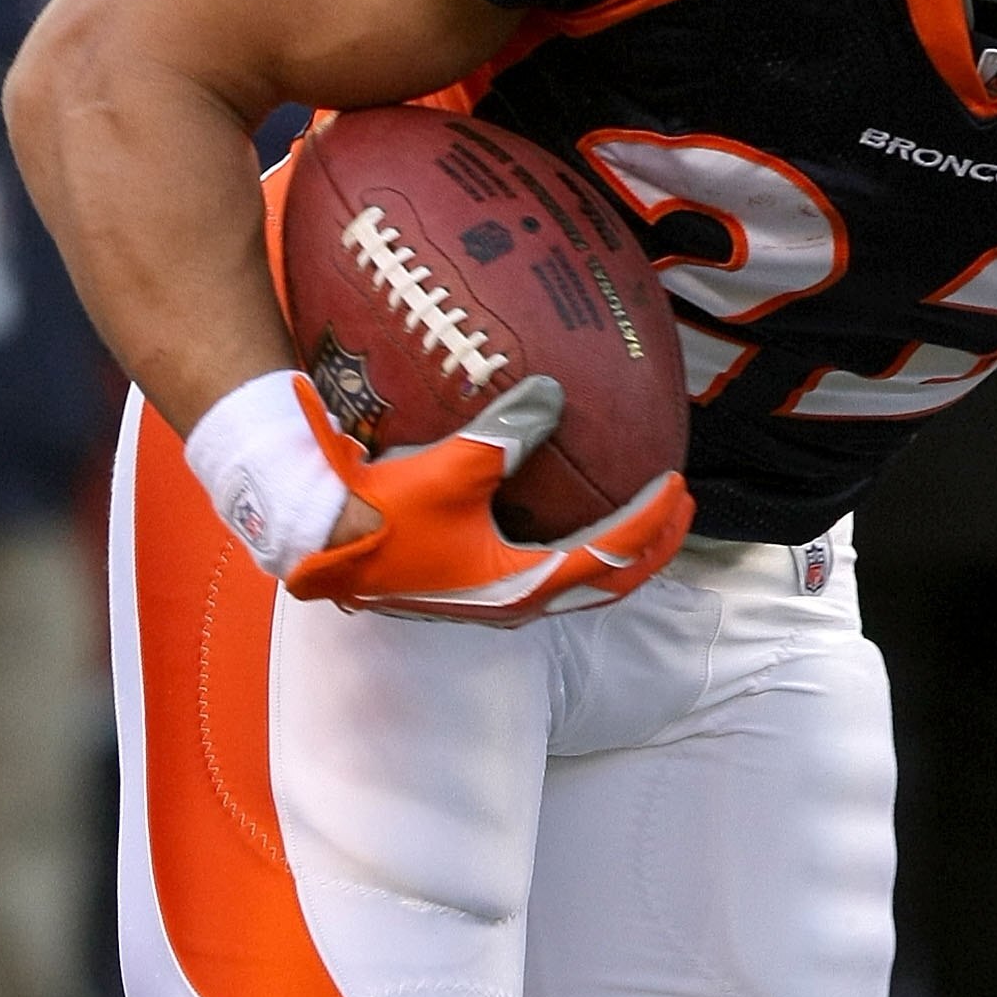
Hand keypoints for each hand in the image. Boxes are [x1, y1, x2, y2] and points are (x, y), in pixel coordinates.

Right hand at [285, 374, 693, 622]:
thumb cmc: (380, 513)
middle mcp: (515, 602)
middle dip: (650, 545)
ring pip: (579, 583)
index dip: (651, 519)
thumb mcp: (450, 469)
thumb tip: (553, 395)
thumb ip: (507, 434)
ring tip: (642, 513)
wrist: (316, 543)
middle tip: (679, 504)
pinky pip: (547, 572)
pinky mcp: (472, 586)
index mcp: (521, 584)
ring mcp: (493, 599)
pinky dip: (577, 547)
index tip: (677, 482)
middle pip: (608, 582)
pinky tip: (567, 513)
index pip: (611, 554)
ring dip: (617, 551)